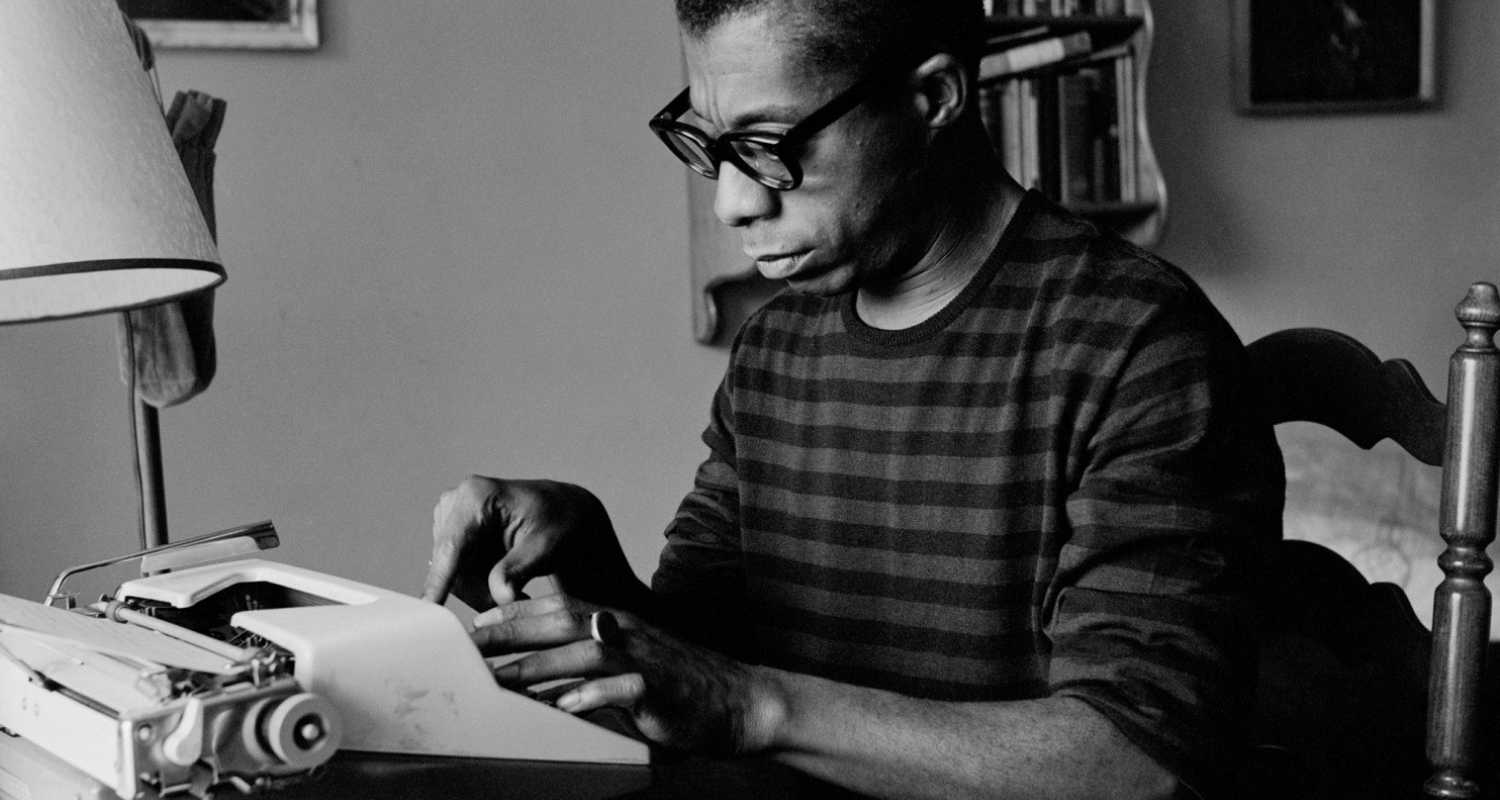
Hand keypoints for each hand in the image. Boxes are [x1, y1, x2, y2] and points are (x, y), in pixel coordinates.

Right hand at [422, 476, 638, 611]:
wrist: (568, 515)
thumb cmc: (562, 523)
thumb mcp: (546, 547)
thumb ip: (518, 569)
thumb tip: (499, 596)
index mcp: (477, 497)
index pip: (451, 548)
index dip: (439, 581)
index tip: (428, 610)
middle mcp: (456, 503)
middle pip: (451, 567)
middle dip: (480, 591)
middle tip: (517, 598)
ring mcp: (451, 519)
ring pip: (452, 575)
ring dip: (482, 590)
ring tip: (518, 587)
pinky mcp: (452, 535)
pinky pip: (456, 575)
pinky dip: (481, 584)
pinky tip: (506, 579)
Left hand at [473, 594, 779, 756]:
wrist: (740, 702)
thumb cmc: (678, 688)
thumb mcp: (628, 668)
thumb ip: (588, 666)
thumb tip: (538, 681)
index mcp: (615, 623)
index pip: (558, 607)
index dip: (515, 613)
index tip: (475, 624)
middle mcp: (626, 633)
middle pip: (562, 622)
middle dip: (512, 633)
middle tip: (470, 647)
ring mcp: (645, 659)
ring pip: (585, 653)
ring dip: (540, 666)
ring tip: (501, 681)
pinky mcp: (661, 690)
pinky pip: (623, 689)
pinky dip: (593, 695)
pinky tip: (567, 706)